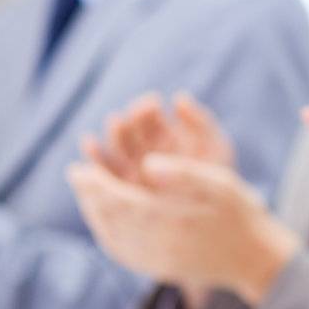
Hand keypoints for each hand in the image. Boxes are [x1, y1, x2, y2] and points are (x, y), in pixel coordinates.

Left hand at [68, 155, 297, 305]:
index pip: (120, 201)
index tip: (79, 167)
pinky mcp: (159, 271)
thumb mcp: (222, 183)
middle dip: (90, 196)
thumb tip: (148, 161)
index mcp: (171, 221)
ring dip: (95, 214)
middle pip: (110, 219)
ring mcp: (157, 262)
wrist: (255, 259)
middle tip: (76, 174)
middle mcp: (158, 245)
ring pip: (112, 238)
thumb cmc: (241, 214)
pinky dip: (107, 234)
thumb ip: (184, 172)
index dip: (96, 184)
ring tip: (87, 194)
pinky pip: (123, 254)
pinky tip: (105, 221)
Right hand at [81, 91, 234, 182]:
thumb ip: (201, 121)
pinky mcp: (122, 189)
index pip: (149, 118)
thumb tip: (179, 96)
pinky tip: (90, 143)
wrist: (217, 211)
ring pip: (115, 148)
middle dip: (130, 121)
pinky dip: (95, 156)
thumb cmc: (218, 176)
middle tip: (132, 114)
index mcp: (164, 136)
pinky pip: (104, 171)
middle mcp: (144, 150)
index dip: (148, 110)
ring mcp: (131, 169)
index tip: (152, 104)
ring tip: (116, 122)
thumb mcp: (214, 146)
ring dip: (113, 134)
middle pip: (130, 130)